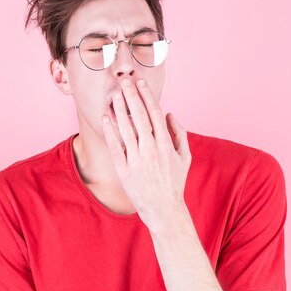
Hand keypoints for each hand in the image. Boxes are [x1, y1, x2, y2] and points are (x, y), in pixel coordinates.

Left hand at [100, 78, 190, 229]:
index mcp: (166, 144)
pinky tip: (105, 117)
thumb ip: (179, 133)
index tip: (140, 83)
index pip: (154, 113)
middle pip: (138, 116)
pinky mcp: (124, 170)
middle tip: (124, 81)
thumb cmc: (174, 182)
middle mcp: (150, 149)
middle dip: (131, 96)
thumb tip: (169, 114)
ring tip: (113, 94)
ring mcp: (136, 159)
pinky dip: (110, 131)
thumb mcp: (185, 157)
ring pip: (125, 128)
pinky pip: (115, 146)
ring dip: (119, 109)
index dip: (146, 96)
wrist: (163, 209)